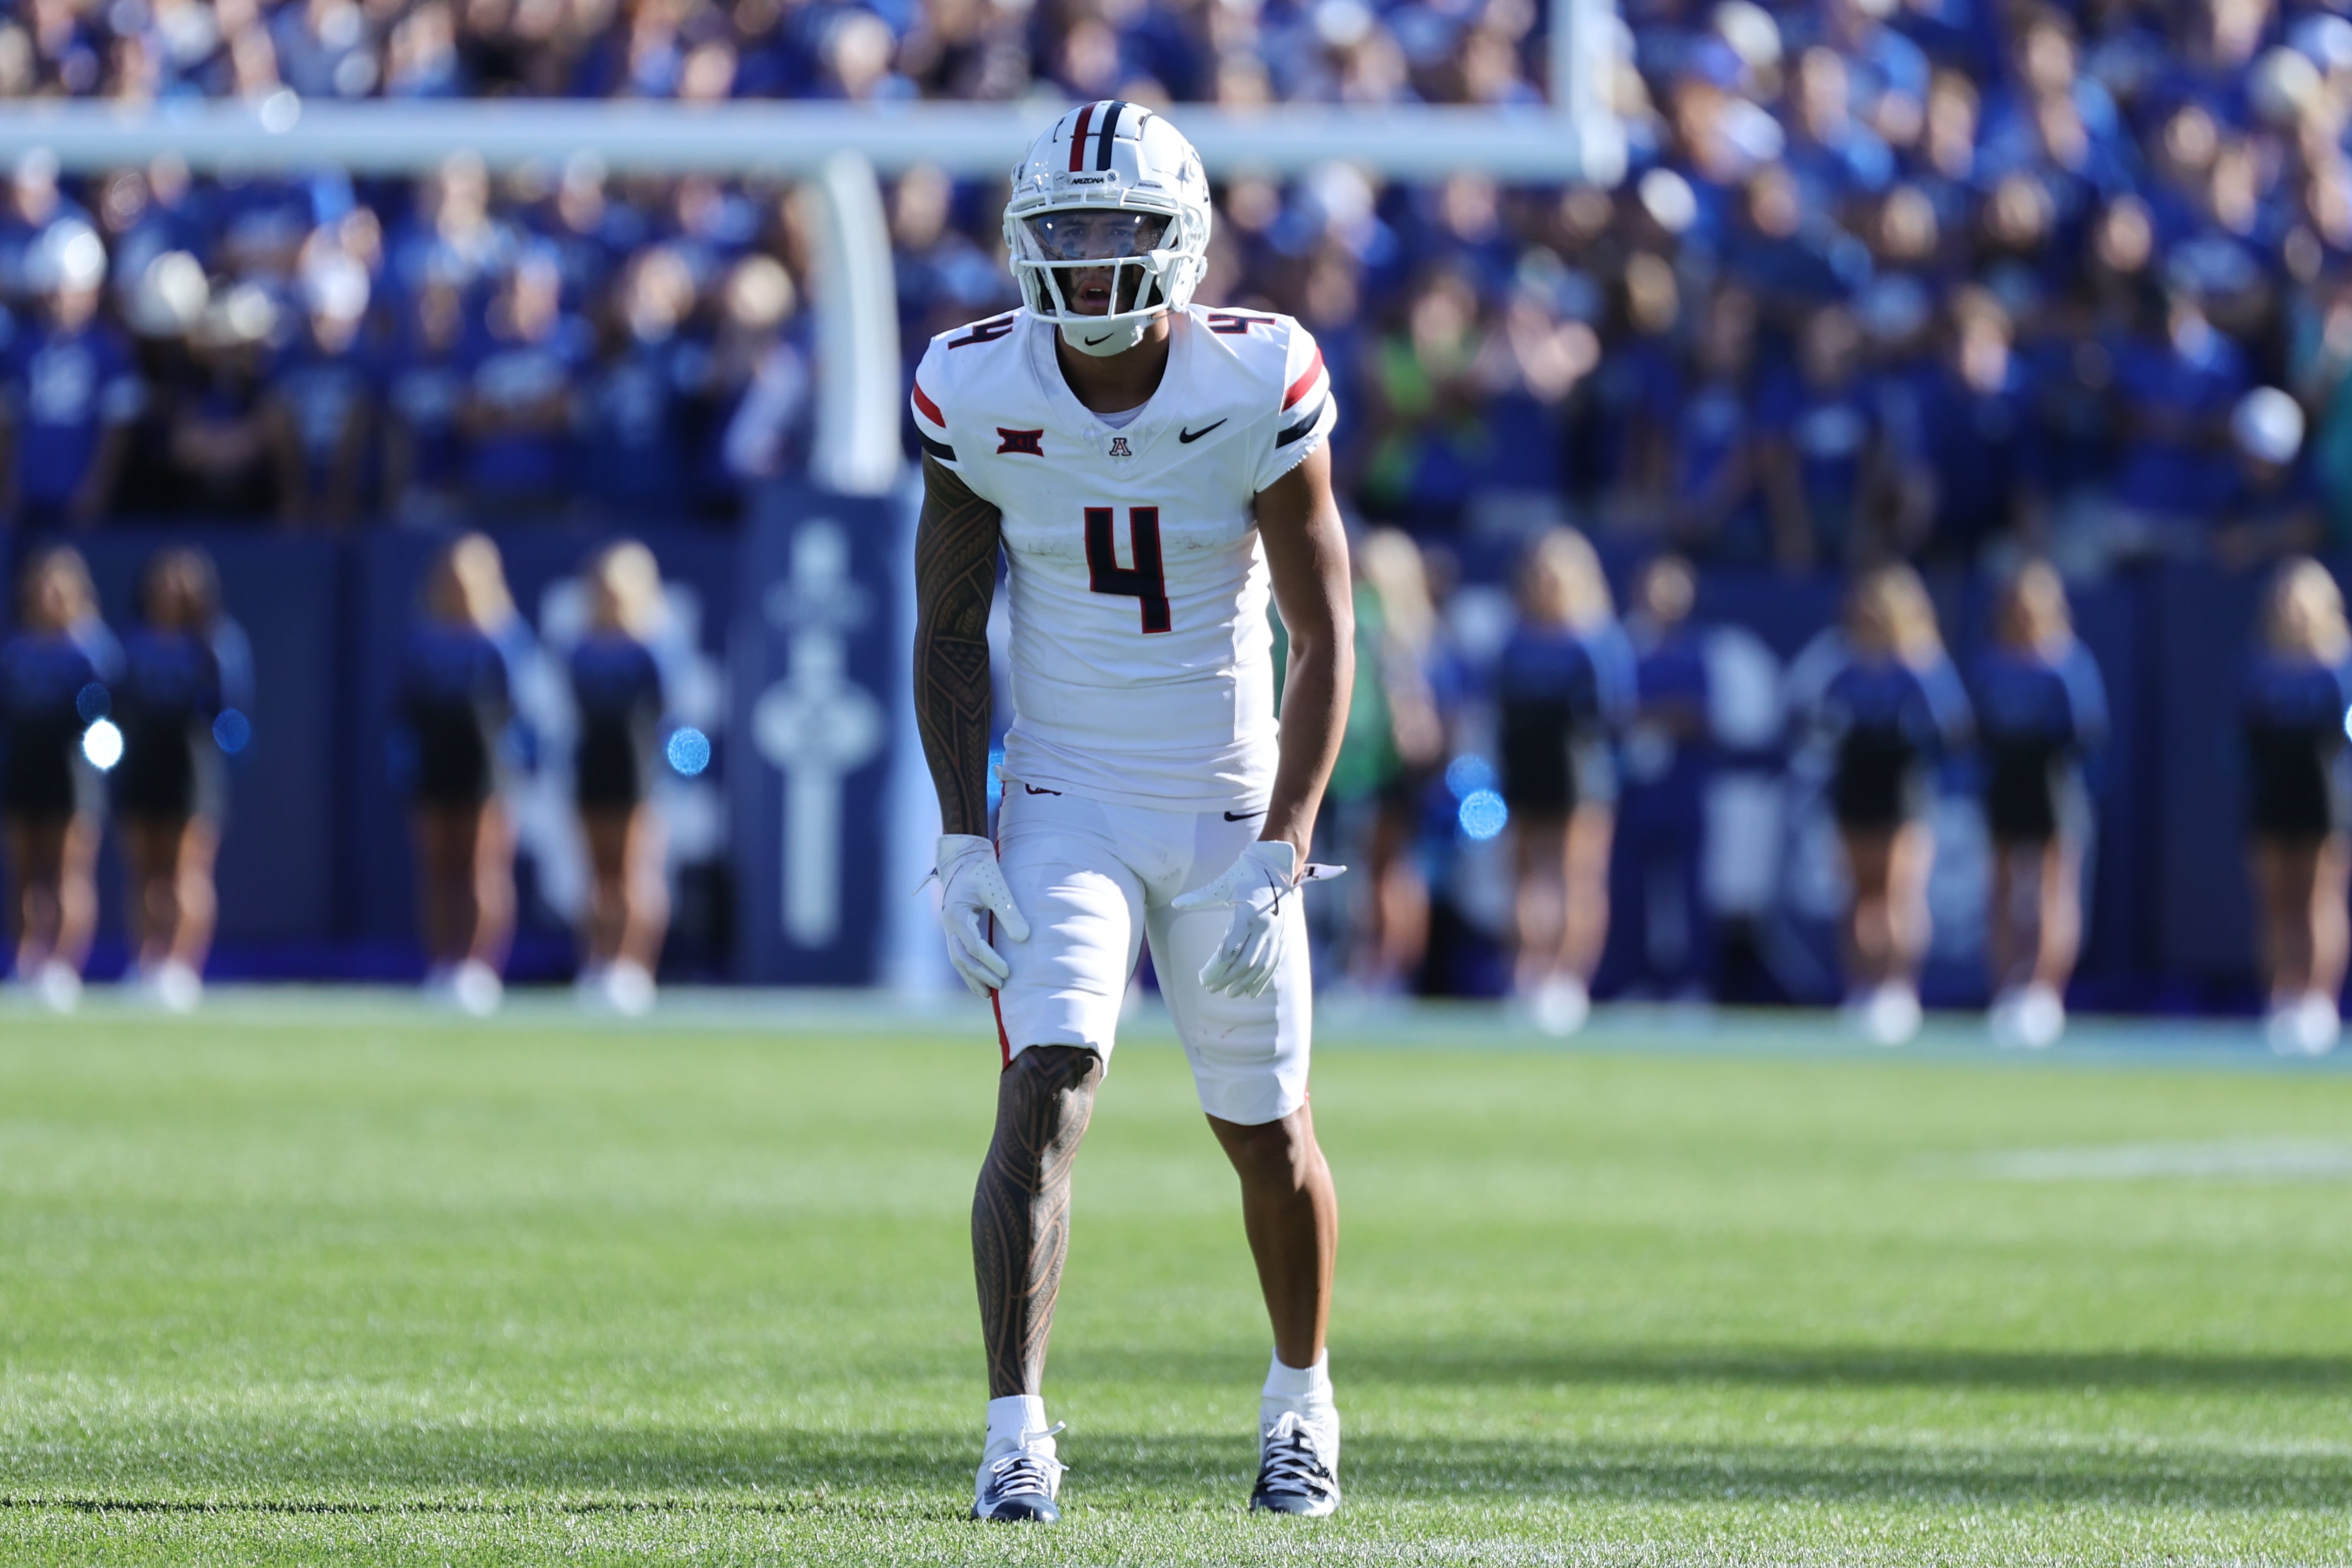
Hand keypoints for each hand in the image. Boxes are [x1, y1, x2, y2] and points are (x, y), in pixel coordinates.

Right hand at [935, 834, 1028, 995]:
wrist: (964, 855)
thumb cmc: (982, 870)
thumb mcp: (998, 888)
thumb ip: (1009, 913)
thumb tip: (1024, 939)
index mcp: (956, 914)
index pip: (973, 945)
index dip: (990, 961)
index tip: (1008, 971)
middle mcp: (949, 924)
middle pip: (961, 958)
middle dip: (980, 974)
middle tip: (1002, 986)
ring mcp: (949, 927)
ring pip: (957, 959)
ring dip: (972, 977)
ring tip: (987, 995)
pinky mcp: (955, 928)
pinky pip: (959, 954)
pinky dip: (969, 969)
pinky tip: (980, 980)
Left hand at [1170, 840, 1299, 999]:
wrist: (1277, 868)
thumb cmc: (1245, 875)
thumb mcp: (1222, 884)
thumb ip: (1200, 897)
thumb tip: (1175, 903)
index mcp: (1248, 915)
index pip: (1229, 951)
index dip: (1214, 968)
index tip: (1201, 978)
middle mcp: (1264, 927)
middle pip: (1245, 963)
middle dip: (1227, 979)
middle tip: (1210, 989)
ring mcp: (1276, 934)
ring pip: (1261, 967)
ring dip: (1245, 983)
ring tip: (1229, 994)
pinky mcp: (1282, 937)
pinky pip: (1273, 964)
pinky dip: (1262, 980)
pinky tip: (1251, 993)